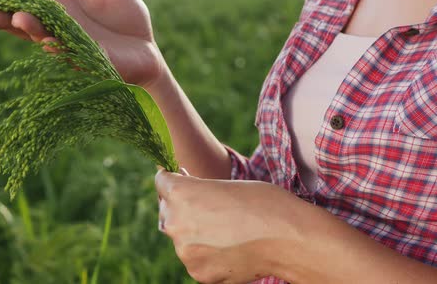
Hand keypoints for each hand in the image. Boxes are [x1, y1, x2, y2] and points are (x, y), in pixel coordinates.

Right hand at [0, 0, 165, 87]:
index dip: (3, 6)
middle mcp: (60, 32)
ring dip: (35, 32)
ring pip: (49, 41)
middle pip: (27, 28)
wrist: (147, 44)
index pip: (24, 7)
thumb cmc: (122, 15)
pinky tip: (52, 42)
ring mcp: (74, 49)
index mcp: (57, 12)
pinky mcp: (93, 63)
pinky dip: (64, 50)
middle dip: (6, 23)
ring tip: (22, 19)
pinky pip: (77, 57)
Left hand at [155, 169, 308, 283]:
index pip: (161, 181)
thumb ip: (196, 190)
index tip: (181, 180)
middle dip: (182, 207)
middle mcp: (175, 223)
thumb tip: (181, 194)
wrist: (291, 240)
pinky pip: (195, 258)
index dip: (173, 179)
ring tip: (227, 229)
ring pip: (181, 237)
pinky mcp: (198, 273)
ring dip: (195, 233)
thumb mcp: (224, 185)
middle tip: (211, 207)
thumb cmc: (263, 204)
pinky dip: (207, 254)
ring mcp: (185, 251)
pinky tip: (230, 246)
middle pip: (167, 210)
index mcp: (180, 194)